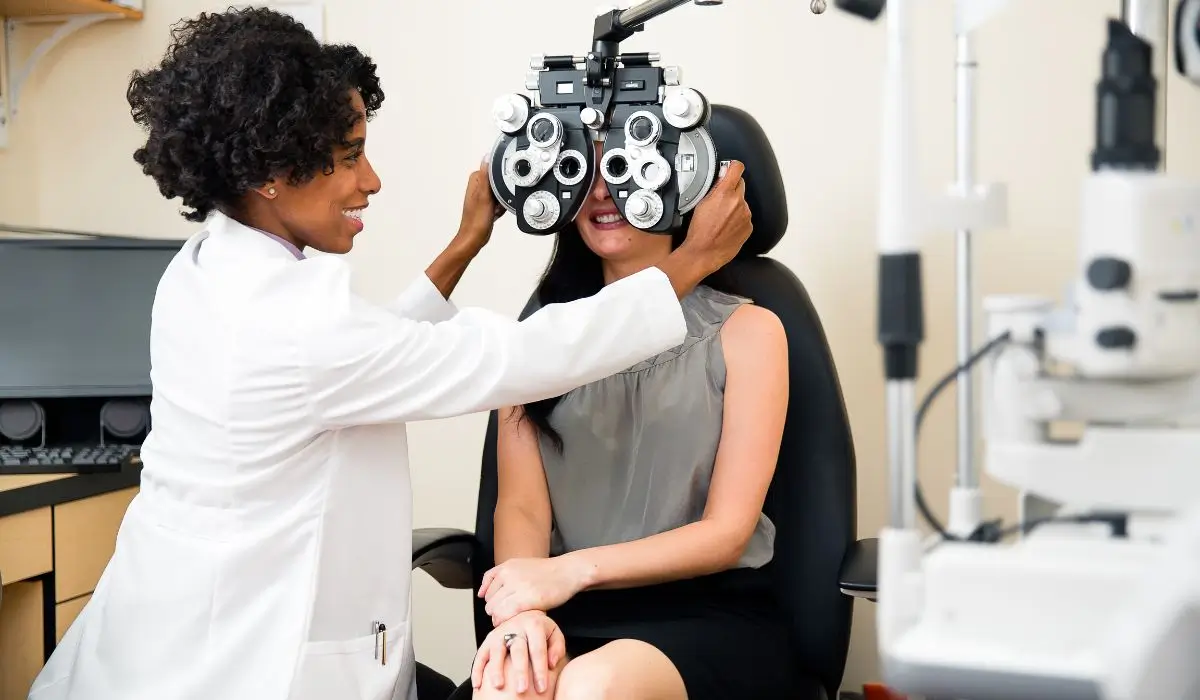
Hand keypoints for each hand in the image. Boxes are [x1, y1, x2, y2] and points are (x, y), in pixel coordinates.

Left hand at [453, 160, 505, 254]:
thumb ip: (486, 176)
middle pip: (499, 181)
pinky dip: (501, 207)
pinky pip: (500, 202)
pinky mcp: (487, 205)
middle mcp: (478, 187)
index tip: (497, 191)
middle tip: (496, 203)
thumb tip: (487, 157)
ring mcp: (483, 196)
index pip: (493, 170)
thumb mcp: (484, 195)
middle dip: (502, 192)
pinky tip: (496, 214)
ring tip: (495, 210)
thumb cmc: (476, 220)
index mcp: (475, 180)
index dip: (500, 180)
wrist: (475, 238)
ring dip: (502, 201)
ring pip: (501, 192)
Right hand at [471, 610, 565, 694]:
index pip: (538, 649)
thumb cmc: (540, 631)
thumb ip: (557, 648)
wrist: (523, 615)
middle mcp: (515, 627)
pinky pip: (481, 655)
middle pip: (518, 650)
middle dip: (520, 671)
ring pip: (497, 651)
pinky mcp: (488, 640)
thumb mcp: (554, 634)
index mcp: (534, 624)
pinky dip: (477, 670)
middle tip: (522, 690)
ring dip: (496, 669)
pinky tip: (478, 684)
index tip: (542, 687)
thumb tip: (551, 663)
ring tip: (499, 685)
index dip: (540, 669)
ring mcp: (499, 633)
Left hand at [478, 556, 589, 625]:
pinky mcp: (528, 599)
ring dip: (500, 618)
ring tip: (512, 620)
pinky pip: (507, 614)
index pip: (486, 590)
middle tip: (508, 616)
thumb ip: (500, 577)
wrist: (568, 571)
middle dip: (496, 611)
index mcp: (506, 566)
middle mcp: (509, 575)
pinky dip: (507, 621)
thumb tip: (481, 593)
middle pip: (489, 602)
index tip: (503, 608)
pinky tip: (515, 621)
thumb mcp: (520, 566)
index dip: (493, 602)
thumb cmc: (547, 573)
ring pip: (496, 609)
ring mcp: (518, 586)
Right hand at [680, 160, 752, 275]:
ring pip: (742, 203)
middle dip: (732, 190)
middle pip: (740, 185)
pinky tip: (726, 228)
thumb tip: (722, 177)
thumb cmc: (699, 231)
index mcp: (725, 193)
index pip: (737, 168)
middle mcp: (739, 202)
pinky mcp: (749, 227)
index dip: (733, 167)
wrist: (704, 253)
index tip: (730, 169)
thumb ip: (715, 188)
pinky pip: (745, 217)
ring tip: (721, 219)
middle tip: (720, 201)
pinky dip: (738, 220)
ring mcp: (746, 215)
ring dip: (734, 207)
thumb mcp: (701, 203)